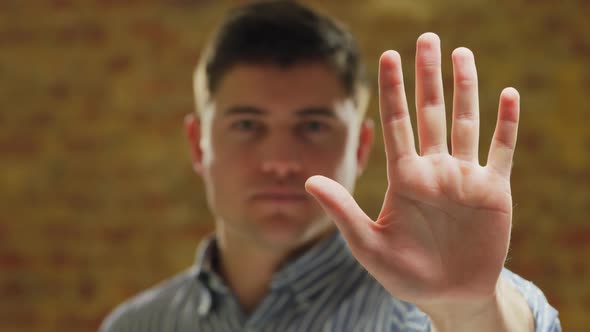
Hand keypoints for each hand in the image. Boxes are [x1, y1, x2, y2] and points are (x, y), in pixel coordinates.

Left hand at [305, 33, 519, 309]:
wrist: (448, 296)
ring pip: (466, 122)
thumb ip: (343, 212)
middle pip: (431, 113)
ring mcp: (465, 178)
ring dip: (465, 88)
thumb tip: (309, 180)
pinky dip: (505, 124)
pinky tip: (507, 94)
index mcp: (405, 178)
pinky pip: (501, 150)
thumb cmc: (405, 274)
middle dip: (428, 76)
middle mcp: (435, 170)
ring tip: (462, 54)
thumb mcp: (368, 246)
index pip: (397, 124)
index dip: (393, 90)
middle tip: (427, 38)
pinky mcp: (495, 191)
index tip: (388, 55)